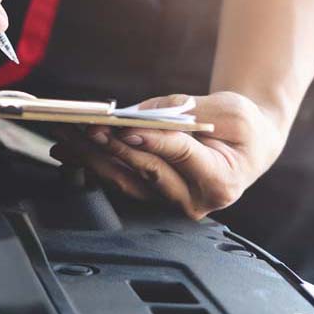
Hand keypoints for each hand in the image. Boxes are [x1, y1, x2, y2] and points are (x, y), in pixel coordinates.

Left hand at [49, 92, 286, 219]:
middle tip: (85, 127)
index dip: (151, 141)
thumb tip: (136, 116)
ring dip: (90, 157)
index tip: (125, 128)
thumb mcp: (227, 111)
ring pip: (123, 180)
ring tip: (65, 137)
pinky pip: (117, 180)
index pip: (179, 157)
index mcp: (220, 181)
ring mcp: (168, 202)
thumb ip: (184, 113)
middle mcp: (192, 200)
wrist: (248, 144)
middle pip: (144, 171)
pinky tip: (69, 149)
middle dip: (111, 147)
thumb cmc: (240, 126)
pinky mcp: (150, 195)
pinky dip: (91, 163)